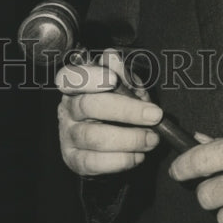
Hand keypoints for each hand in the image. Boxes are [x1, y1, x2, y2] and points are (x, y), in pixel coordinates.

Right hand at [56, 49, 163, 176]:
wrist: (112, 143)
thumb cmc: (118, 106)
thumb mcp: (126, 86)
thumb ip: (123, 73)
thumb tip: (114, 60)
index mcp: (76, 84)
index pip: (71, 76)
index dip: (90, 77)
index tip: (113, 80)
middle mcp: (68, 108)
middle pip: (88, 106)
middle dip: (125, 111)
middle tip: (154, 115)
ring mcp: (68, 134)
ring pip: (93, 136)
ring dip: (128, 139)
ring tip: (152, 139)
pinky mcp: (74, 159)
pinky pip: (93, 162)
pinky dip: (119, 160)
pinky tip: (137, 156)